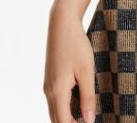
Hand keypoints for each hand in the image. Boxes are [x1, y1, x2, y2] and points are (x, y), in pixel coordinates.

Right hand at [43, 3, 96, 122]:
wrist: (61, 24)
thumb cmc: (76, 44)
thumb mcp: (86, 70)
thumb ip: (87, 97)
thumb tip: (89, 120)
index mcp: (57, 91)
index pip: (63, 122)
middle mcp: (49, 91)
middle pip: (56, 119)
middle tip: (87, 122)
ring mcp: (47, 85)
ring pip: (54, 111)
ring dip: (66, 119)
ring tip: (83, 118)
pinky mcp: (50, 79)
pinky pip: (54, 101)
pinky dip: (63, 109)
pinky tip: (76, 107)